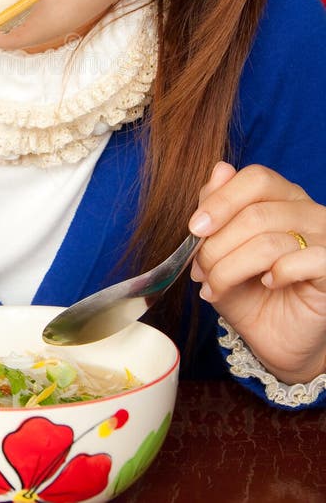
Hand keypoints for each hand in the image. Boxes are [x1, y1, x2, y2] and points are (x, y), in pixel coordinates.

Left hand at [189, 162, 325, 383]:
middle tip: (200, 271)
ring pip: (269, 240)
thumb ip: (216, 210)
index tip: (195, 228)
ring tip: (216, 287)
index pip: (255, 178)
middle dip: (217, 246)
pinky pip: (302, 261)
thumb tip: (220, 169)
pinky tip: (267, 284)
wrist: (276, 338)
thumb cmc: (249, 290)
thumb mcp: (220, 249)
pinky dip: (276, 274)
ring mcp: (324, 238)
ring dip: (231, 268)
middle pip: (256, 212)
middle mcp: (307, 211)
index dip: (221, 201)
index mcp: (282, 197)